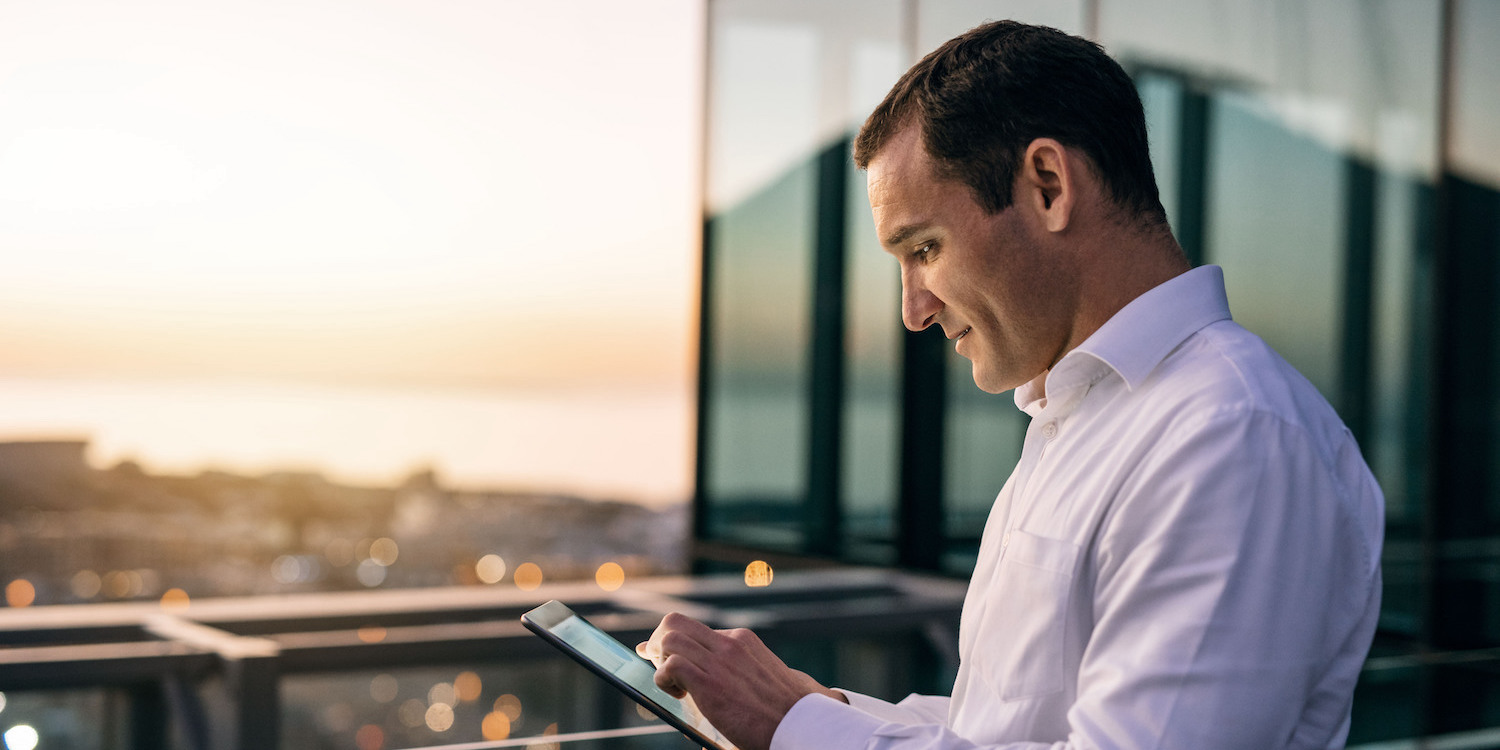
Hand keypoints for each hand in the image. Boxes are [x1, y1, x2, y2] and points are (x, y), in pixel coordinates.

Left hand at [639, 613, 845, 749]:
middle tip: (661, 668)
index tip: (658, 655)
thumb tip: (715, 683)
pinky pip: (671, 665)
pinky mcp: (711, 683)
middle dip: (658, 643)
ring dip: (660, 662)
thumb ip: (740, 673)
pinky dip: (664, 680)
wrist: (800, 724)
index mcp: (741, 641)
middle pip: (675, 622)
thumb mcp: (762, 679)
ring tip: (674, 686)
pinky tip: (679, 697)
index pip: (695, 629)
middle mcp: (729, 643)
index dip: (672, 642)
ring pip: (668, 638)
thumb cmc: (783, 711)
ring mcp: (720, 660)